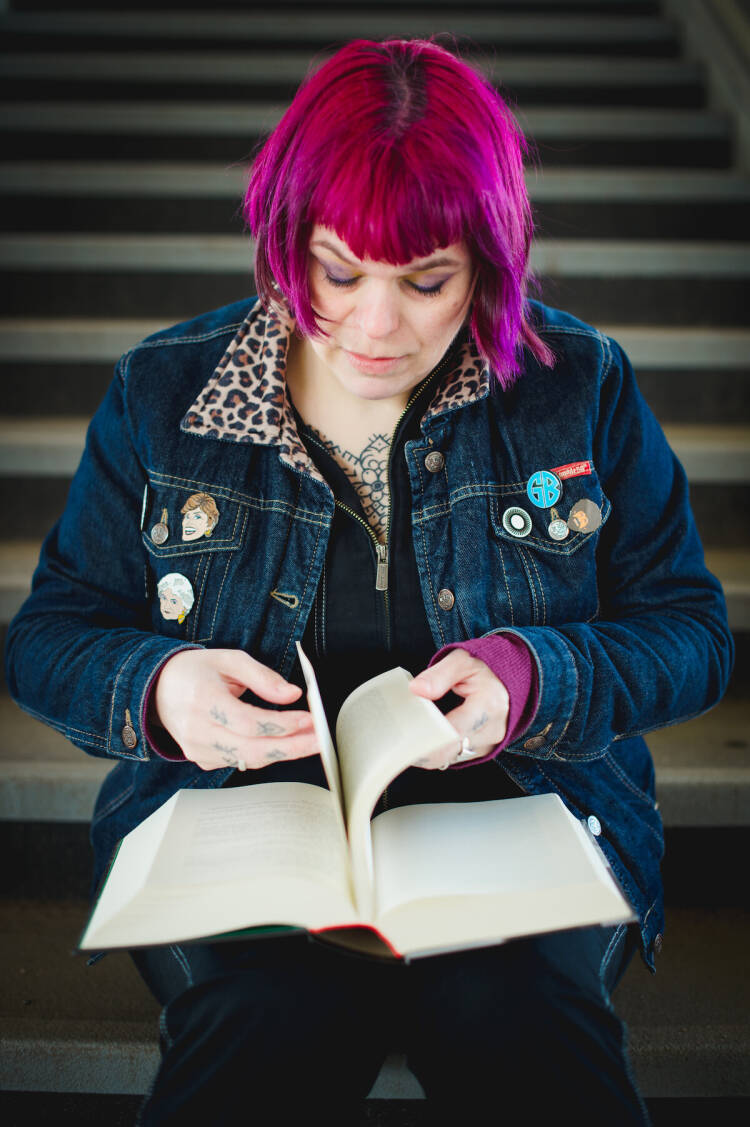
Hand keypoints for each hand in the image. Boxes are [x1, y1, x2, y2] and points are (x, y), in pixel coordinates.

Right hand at [153, 649, 318, 770]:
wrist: (159, 689)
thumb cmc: (196, 671)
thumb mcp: (230, 659)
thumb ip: (262, 676)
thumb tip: (293, 694)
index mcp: (202, 700)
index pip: (248, 722)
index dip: (282, 724)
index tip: (309, 719)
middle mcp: (198, 730)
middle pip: (251, 750)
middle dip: (292, 747)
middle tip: (320, 740)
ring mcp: (198, 749)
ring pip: (249, 760)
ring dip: (283, 751)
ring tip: (310, 739)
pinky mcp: (203, 759)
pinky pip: (241, 761)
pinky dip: (265, 753)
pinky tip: (285, 742)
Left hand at [408, 650, 508, 769]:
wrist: (507, 682)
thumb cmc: (485, 669)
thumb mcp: (463, 660)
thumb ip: (439, 675)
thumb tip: (416, 689)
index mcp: (490, 705)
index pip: (453, 732)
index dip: (427, 738)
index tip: (405, 737)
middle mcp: (493, 730)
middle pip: (449, 750)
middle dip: (422, 746)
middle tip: (399, 737)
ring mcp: (488, 744)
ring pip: (449, 757)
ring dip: (428, 749)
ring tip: (411, 732)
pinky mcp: (482, 751)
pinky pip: (453, 757)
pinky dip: (437, 749)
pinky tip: (425, 736)